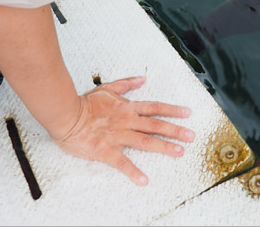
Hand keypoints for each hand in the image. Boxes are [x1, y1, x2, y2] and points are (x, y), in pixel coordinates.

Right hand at [53, 76, 193, 184]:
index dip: (172, 110)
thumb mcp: (108, 88)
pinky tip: (144, 179)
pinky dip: (133, 171)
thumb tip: (141, 79)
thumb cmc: (85, 103)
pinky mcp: (106, 150)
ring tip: (178, 153)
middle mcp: (127, 121)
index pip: (155, 108)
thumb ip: (127, 84)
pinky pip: (122, 162)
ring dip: (163, 147)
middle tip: (191, 136)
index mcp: (128, 107)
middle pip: (155, 125)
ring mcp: (118, 135)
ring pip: (145, 142)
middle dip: (175, 130)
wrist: (67, 114)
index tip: (187, 113)